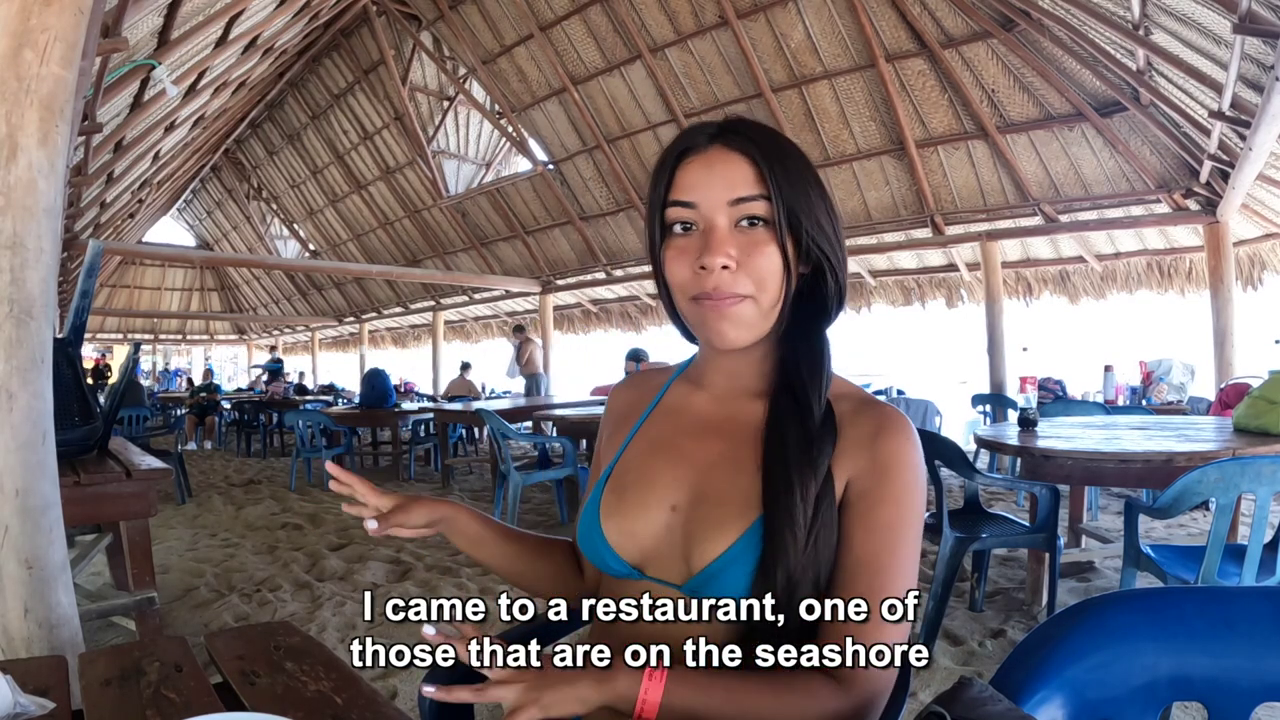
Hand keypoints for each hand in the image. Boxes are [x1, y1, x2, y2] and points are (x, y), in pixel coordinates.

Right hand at [325, 462, 451, 537]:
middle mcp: (381, 503)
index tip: (329, 464)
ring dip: (353, 505)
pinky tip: (365, 524)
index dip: (342, 474)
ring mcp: (386, 514)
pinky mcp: (393, 524)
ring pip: (365, 508)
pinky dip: (368, 522)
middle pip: (358, 493)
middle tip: (329, 481)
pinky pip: (375, 523)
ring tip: (342, 506)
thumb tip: (365, 525)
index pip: (357, 484)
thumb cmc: (421, 512)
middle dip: (344, 488)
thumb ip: (383, 522)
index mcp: (380, 498)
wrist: (438, 518)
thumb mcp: (401, 517)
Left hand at [419, 623, 624, 719]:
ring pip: (478, 692)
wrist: (599, 679)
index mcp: (519, 660)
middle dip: (450, 643)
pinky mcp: (528, 711)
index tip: (453, 619)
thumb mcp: (549, 667)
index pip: (489, 642)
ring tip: (427, 690)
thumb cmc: (579, 674)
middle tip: (426, 630)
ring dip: (451, 693)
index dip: (469, 632)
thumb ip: (532, 667)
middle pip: (476, 655)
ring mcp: (519, 690)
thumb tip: (528, 666)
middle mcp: (514, 671)